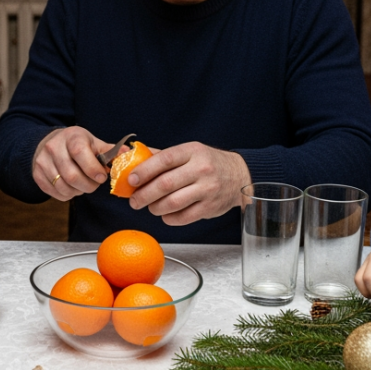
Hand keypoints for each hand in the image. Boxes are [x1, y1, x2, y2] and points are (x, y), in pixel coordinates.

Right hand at [32, 127, 111, 200]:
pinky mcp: (37, 175)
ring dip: (78, 191)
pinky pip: (55, 193)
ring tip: (83, 185)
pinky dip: (67, 195)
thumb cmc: (76, 144)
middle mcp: (53, 147)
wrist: (48, 144)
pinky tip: (72, 187)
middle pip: (71, 175)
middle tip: (95, 184)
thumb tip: (128, 153)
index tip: (102, 177)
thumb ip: (109, 150)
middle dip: (88, 185)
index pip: (80, 153)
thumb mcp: (92, 142)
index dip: (93, 169)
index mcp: (71, 137)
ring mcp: (42, 161)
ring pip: (63, 187)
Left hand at [125, 142, 250, 225]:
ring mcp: (208, 189)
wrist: (239, 175)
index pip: (164, 159)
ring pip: (173, 203)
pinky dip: (169, 218)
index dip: (144, 170)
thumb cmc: (208, 163)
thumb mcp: (189, 152)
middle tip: (134, 200)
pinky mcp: (210, 207)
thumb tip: (133, 159)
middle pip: (165, 184)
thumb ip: (162, 156)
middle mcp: (201, 169)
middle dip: (144, 195)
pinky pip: (183, 217)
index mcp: (192, 151)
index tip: (131, 179)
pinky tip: (165, 214)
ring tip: (150, 207)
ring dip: (155, 208)